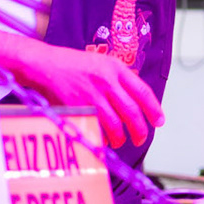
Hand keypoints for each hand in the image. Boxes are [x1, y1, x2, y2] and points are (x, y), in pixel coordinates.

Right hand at [0, 30, 163, 148]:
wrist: (44, 64)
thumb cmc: (72, 64)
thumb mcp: (101, 62)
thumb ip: (119, 78)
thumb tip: (136, 98)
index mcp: (116, 68)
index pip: (143, 92)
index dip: (154, 109)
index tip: (159, 121)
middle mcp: (106, 81)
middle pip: (131, 111)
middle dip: (139, 129)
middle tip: (141, 137)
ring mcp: (92, 95)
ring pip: (115, 123)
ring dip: (120, 137)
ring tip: (120, 141)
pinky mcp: (78, 107)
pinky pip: (96, 128)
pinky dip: (102, 137)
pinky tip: (103, 139)